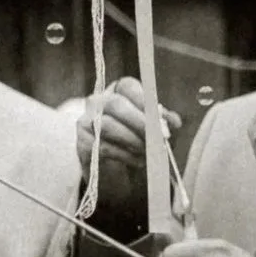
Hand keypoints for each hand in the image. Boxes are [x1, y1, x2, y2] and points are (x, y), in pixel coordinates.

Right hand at [74, 78, 179, 242]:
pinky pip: (102, 146)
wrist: (115, 169)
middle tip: (158, 136)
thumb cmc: (137, 142)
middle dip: (139, 121)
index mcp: (117, 92)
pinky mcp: (82, 142)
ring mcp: (86, 121)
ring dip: (132, 139)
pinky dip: (125, 155)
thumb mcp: (153, 129)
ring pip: (107, 125)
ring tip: (148, 151)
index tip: (160, 117)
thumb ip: (162, 122)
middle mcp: (98, 102)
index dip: (143, 99)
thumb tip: (173, 122)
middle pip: (115, 104)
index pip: (127, 86)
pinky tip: (139, 161)